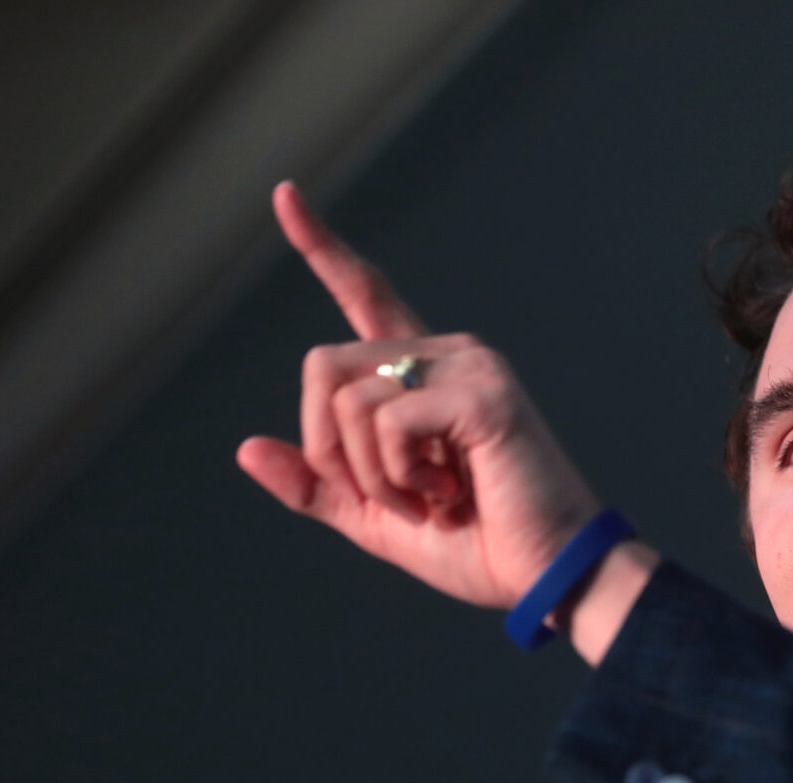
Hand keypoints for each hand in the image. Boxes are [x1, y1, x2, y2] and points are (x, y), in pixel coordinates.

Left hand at [236, 183, 608, 611]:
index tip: (285, 195)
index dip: (322, 248)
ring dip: (372, 474)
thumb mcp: (376, 518)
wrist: (546, 576)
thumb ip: (317, 485)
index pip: (364, 295)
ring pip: (349, 399)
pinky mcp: (482, 393)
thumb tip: (245, 448)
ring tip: (431, 502)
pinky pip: (389, 420)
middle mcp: (444, 353)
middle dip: (329, 449)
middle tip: (387, 498)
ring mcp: (467, 366)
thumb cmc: (480, 546)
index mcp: (420, 375)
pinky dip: (400, 474)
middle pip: (322, 367)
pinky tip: (446, 496)